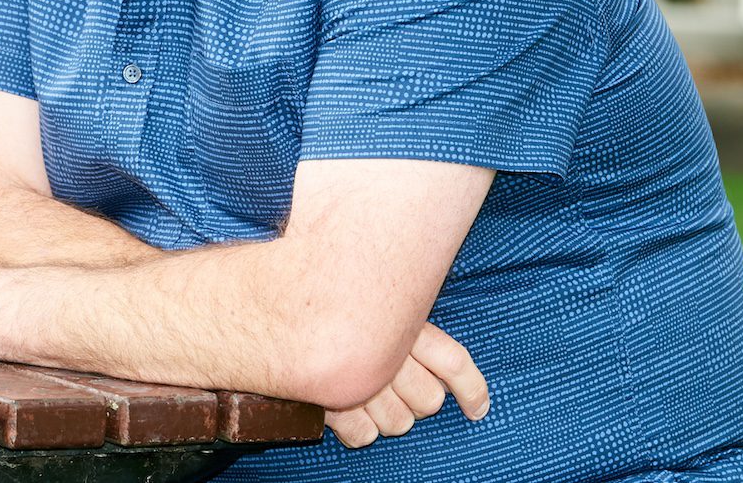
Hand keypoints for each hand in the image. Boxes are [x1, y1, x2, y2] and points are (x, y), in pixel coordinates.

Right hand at [326, 322, 489, 448]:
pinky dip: (355, 427)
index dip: (472, 388)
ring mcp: (364, 382)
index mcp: (402, 325)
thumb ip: (403, 327)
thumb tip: (444, 375)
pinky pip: (365, 436)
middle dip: (415, 401)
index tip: (478, 410)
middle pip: (430, 401)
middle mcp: (388, 354)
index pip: (453, 361)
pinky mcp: (338, 407)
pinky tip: (343, 406)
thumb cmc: (325, 311)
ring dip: (383, 415)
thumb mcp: (371, 308)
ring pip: (400, 424)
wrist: (264, 316)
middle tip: (391, 386)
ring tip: (361, 393)